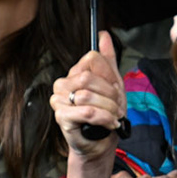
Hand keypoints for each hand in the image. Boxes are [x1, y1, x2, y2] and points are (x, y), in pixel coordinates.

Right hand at [52, 32, 125, 160]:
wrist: (101, 142)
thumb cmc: (105, 114)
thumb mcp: (113, 84)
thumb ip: (108, 59)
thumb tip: (103, 35)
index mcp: (74, 73)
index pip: (92, 59)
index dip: (109, 75)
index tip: (116, 89)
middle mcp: (63, 84)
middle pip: (88, 77)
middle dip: (110, 94)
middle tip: (117, 106)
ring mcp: (59, 100)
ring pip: (88, 95)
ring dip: (109, 108)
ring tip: (114, 116)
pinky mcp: (61, 117)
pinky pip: (86, 112)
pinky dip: (104, 118)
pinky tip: (109, 123)